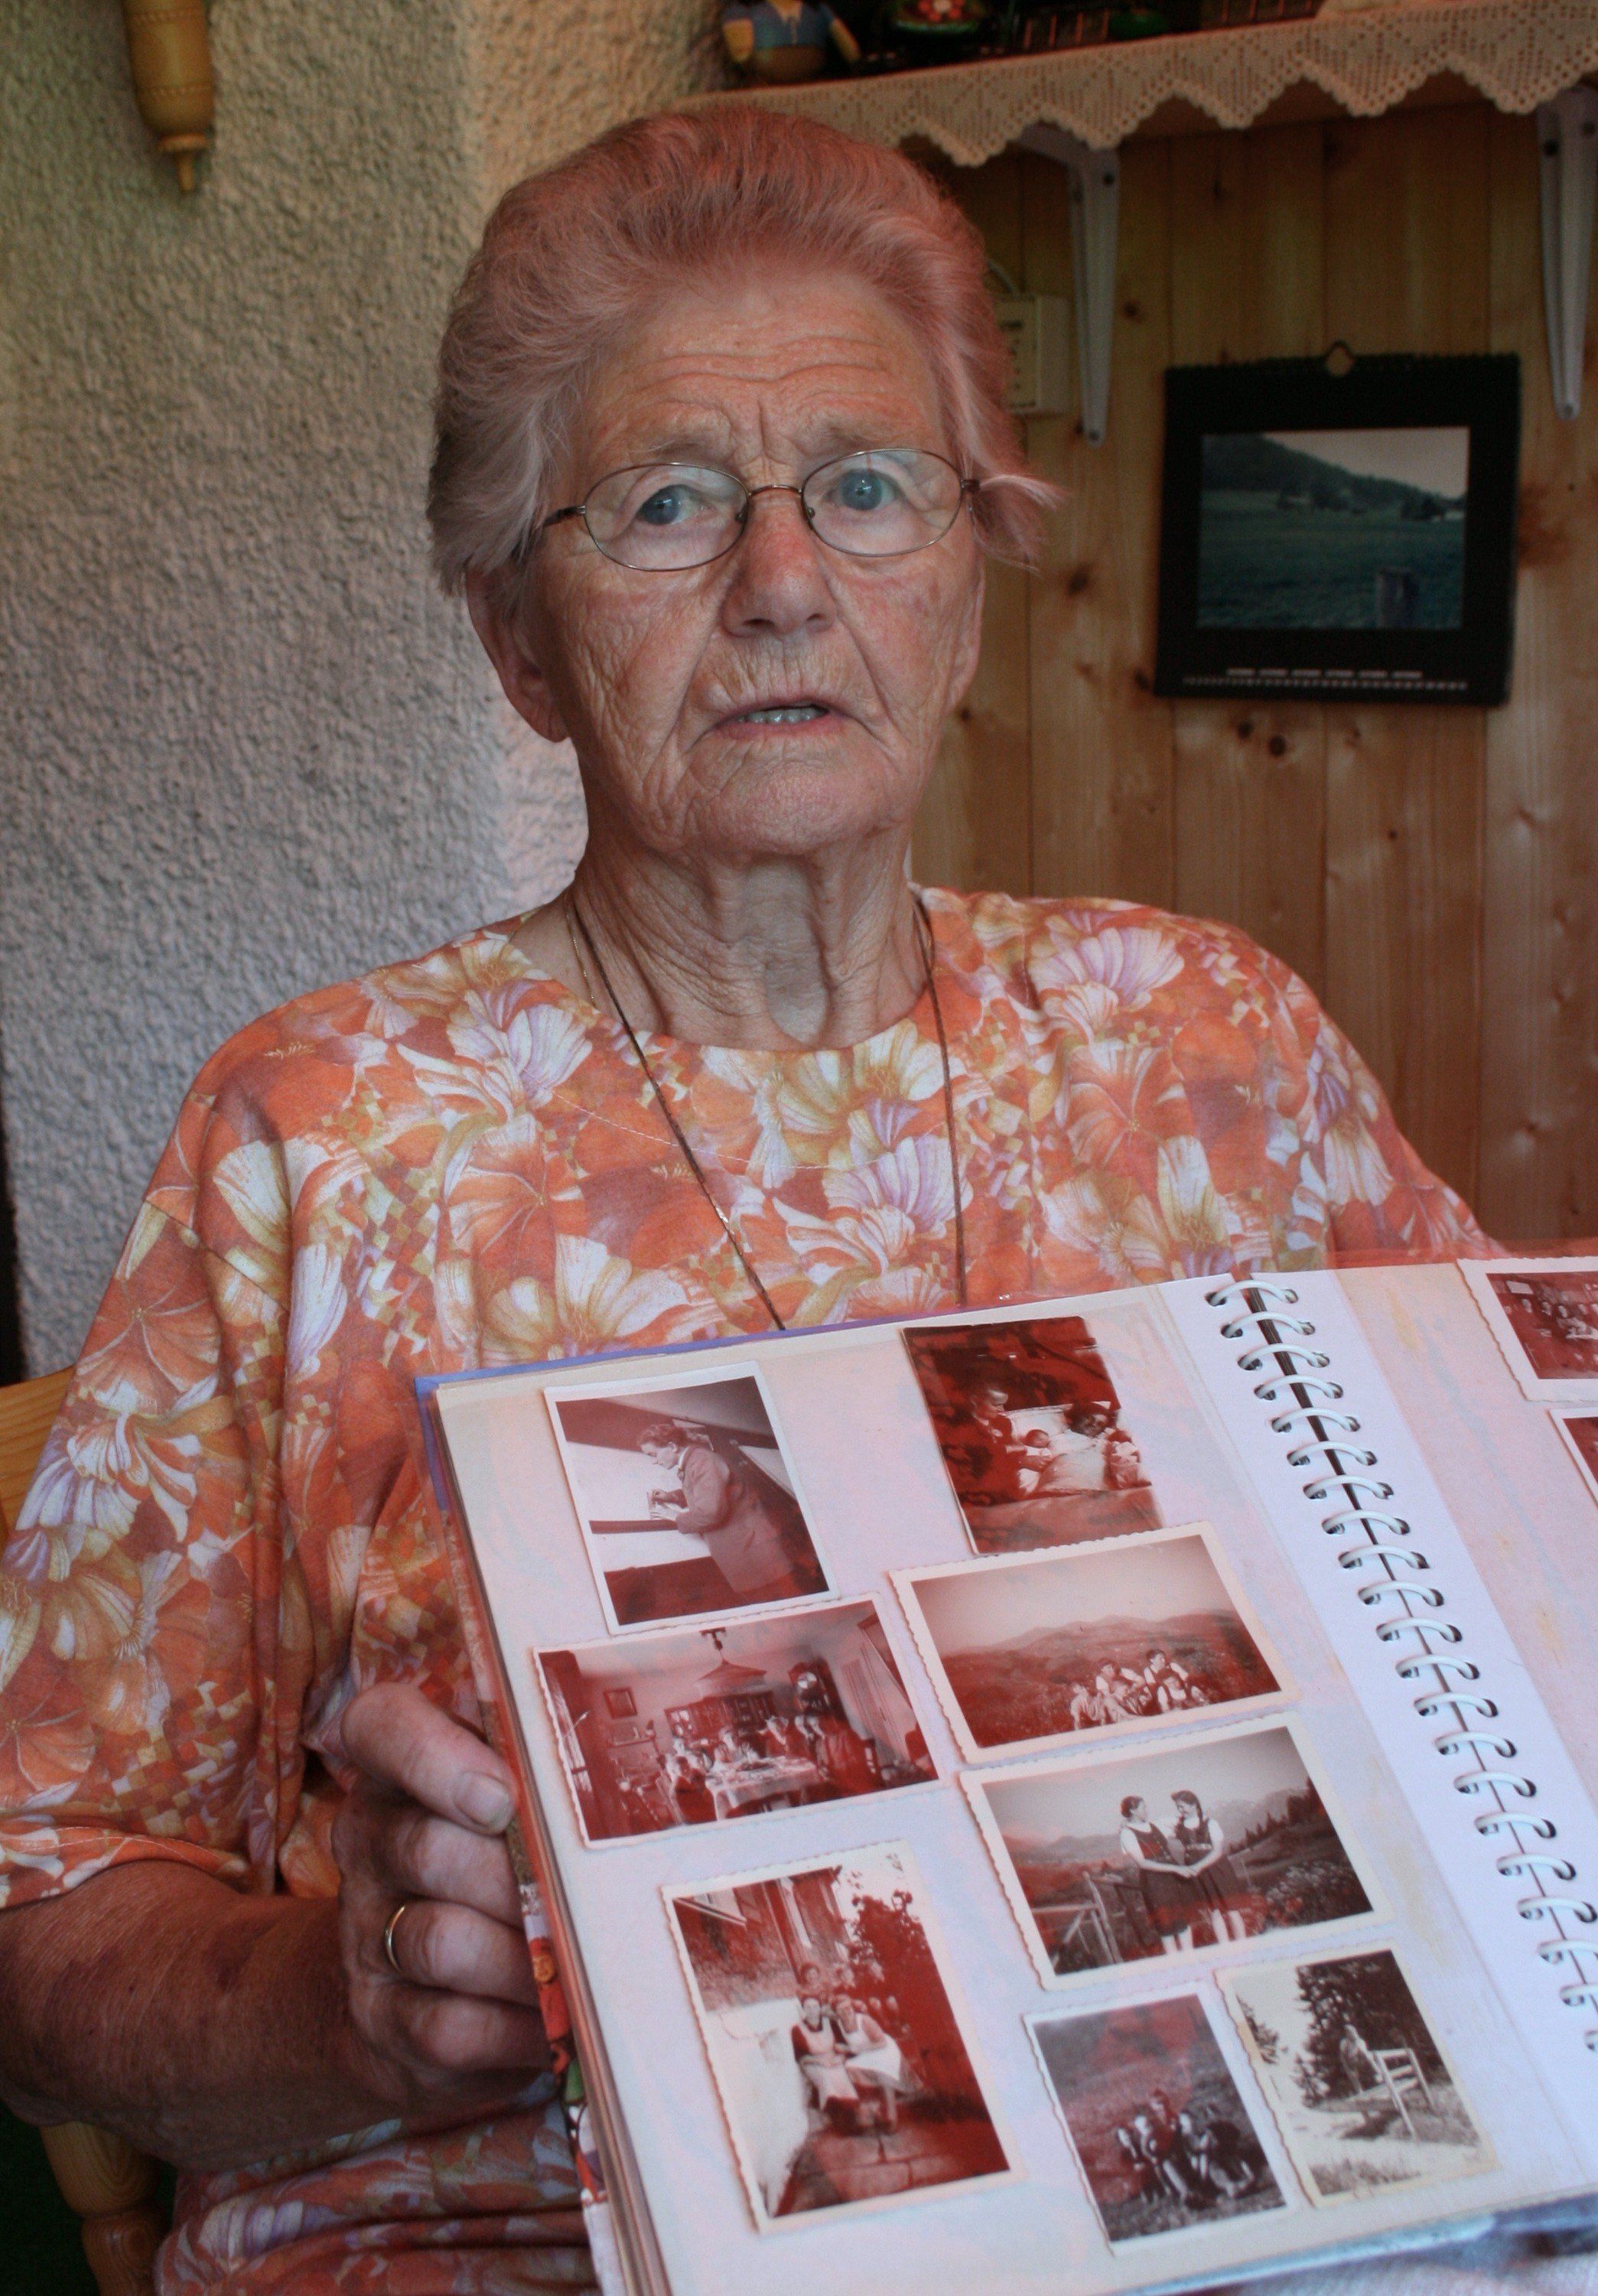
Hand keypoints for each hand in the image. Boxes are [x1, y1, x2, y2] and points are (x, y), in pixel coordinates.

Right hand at [332, 1682, 547, 2114]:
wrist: (412, 2002)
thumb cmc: (496, 1877)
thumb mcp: (513, 1814)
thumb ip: (546, 1780)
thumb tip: (633, 1776)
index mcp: (400, 1775)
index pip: (380, 1724)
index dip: (431, 1753)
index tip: (500, 1796)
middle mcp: (370, 1845)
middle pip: (428, 1847)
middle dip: (516, 1881)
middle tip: (582, 1899)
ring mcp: (366, 1936)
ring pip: (441, 1940)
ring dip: (522, 1959)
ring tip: (581, 1965)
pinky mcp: (382, 2022)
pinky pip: (449, 2026)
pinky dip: (514, 2029)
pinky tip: (554, 2024)